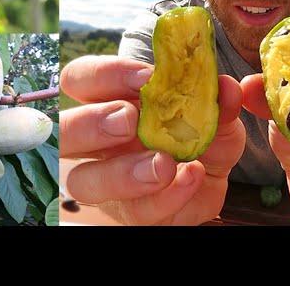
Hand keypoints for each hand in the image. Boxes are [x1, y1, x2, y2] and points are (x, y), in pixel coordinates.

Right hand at [60, 55, 245, 224]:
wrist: (207, 179)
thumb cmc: (194, 135)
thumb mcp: (210, 114)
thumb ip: (215, 102)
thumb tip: (226, 89)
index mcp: (105, 103)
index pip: (79, 79)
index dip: (104, 74)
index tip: (146, 78)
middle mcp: (96, 143)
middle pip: (63, 131)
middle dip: (91, 123)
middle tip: (129, 120)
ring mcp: (107, 183)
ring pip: (82, 182)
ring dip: (121, 173)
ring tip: (163, 164)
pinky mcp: (131, 215)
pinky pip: (136, 212)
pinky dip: (166, 195)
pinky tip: (190, 178)